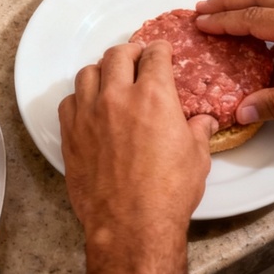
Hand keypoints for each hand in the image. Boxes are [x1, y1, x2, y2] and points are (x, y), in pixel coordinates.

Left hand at [59, 41, 216, 240]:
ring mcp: (90, 114)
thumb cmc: (167, 192)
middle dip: (130, 51)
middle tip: (136, 57)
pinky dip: (79, 98)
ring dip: (101, 71)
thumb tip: (204, 123)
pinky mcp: (71, 135)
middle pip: (118, 55)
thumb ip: (198, 132)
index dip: (160, 49)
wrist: (131, 224)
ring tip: (109, 78)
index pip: (154, 56)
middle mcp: (118, 97)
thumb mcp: (196, 158)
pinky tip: (88, 106)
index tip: (161, 51)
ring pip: (88, 73)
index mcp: (154, 96)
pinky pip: (69, 102)